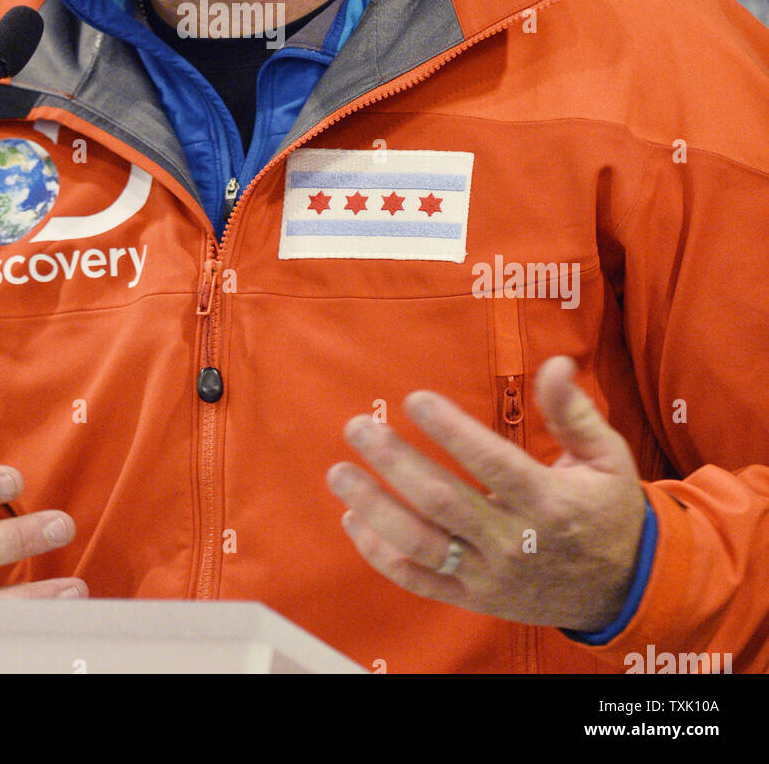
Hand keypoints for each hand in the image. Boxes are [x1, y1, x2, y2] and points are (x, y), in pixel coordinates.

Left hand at [326, 356, 645, 632]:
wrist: (623, 589)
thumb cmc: (607, 510)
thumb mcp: (607, 457)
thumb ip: (574, 412)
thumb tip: (557, 363)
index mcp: (548, 501)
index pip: (491, 463)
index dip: (450, 431)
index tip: (414, 400)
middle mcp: (515, 542)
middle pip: (443, 502)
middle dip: (395, 462)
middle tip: (357, 427)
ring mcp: (491, 576)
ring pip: (422, 544)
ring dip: (375, 508)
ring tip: (340, 473)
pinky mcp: (474, 598)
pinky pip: (420, 581)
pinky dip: (382, 555)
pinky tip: (353, 521)